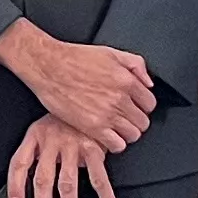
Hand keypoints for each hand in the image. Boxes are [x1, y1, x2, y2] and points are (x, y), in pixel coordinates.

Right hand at [0, 19, 156, 150]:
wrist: (47, 66)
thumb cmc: (73, 58)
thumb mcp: (109, 52)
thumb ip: (135, 64)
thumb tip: (149, 82)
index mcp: (126, 80)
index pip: (150, 104)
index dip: (142, 106)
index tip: (134, 107)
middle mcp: (119, 98)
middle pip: (143, 122)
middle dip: (135, 121)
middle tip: (124, 118)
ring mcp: (107, 114)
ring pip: (133, 135)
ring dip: (126, 133)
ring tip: (115, 128)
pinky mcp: (92, 127)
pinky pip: (117, 145)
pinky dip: (114, 143)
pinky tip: (106, 135)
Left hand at [4, 116, 121, 197]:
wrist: (89, 93)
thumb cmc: (65, 115)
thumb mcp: (45, 126)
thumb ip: (39, 150)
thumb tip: (37, 180)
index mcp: (35, 135)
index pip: (19, 163)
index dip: (15, 185)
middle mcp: (52, 141)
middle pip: (43, 179)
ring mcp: (73, 145)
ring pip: (68, 183)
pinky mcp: (94, 148)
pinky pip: (100, 177)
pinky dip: (107, 197)